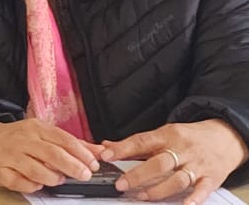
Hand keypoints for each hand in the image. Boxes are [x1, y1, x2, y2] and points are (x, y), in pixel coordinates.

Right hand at [0, 119, 102, 192]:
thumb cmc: (16, 139)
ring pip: (36, 170)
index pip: (63, 139)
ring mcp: (9, 156)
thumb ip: (71, 144)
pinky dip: (32, 185)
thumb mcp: (43, 134)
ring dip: (52, 177)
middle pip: (51, 154)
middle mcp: (22, 140)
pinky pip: (19, 182)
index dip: (81, 153)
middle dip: (72, 166)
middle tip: (84, 175)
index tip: (93, 164)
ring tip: (59, 179)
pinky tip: (38, 183)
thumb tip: (100, 151)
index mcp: (35, 128)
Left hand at [102, 120, 248, 204]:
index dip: (123, 149)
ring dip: (158, 189)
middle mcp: (182, 150)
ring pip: (177, 179)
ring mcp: (197, 165)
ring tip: (141, 196)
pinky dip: (194, 198)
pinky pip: (203, 189)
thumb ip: (135, 144)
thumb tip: (106, 146)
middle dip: (139, 175)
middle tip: (121, 184)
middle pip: (160, 162)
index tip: (106, 155)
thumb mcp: (163, 134)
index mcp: (168, 135)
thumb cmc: (189, 137)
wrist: (225, 137)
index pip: (142, 141)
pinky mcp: (211, 178)